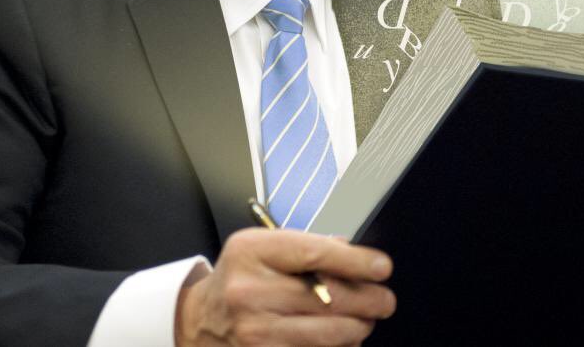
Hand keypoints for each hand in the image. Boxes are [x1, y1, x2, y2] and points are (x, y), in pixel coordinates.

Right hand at [175, 228, 396, 346]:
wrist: (198, 321)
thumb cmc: (239, 280)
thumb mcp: (260, 248)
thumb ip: (305, 247)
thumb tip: (355, 254)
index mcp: (252, 253)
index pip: (315, 254)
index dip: (356, 262)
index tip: (382, 267)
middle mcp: (250, 292)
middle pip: (327, 297)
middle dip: (368, 300)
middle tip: (385, 300)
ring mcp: (254, 332)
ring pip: (327, 334)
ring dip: (357, 329)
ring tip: (365, 321)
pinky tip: (343, 340)